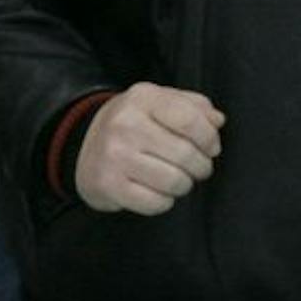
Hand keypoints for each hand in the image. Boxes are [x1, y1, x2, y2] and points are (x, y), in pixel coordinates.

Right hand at [74, 82, 224, 214]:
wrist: (83, 146)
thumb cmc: (133, 124)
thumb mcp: (159, 102)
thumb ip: (193, 106)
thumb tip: (217, 121)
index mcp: (142, 98)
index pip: (190, 119)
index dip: (209, 138)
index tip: (212, 147)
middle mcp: (125, 124)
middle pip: (185, 154)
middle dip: (201, 166)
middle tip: (198, 168)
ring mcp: (114, 156)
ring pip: (174, 181)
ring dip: (184, 184)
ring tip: (179, 178)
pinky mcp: (108, 185)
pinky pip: (156, 203)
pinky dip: (165, 201)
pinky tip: (158, 190)